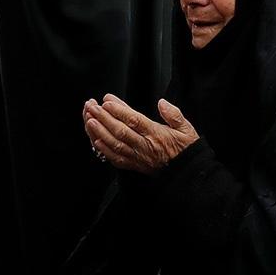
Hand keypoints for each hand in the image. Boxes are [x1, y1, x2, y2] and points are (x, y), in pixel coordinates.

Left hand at [82, 95, 198, 173]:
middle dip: (103, 118)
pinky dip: (103, 149)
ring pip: (114, 144)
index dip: (119, 111)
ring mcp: (137, 157)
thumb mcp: (186, 128)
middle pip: (120, 131)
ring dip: (99, 132)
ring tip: (88, 119)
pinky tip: (94, 140)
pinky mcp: (133, 165)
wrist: (185, 173)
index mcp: (156, 134)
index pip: (134, 121)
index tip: (107, 101)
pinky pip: (115, 158)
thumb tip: (162, 103)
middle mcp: (144, 146)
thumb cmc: (185, 149)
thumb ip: (174, 114)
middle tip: (92, 106)